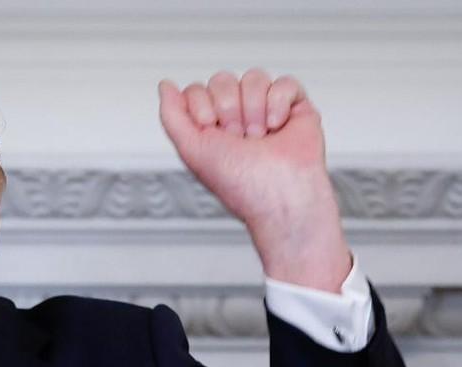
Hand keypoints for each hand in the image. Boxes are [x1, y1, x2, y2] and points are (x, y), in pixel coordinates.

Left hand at [158, 70, 350, 291]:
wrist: (279, 194)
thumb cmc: (238, 182)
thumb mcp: (191, 149)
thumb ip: (171, 116)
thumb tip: (165, 85)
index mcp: (210, 126)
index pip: (197, 90)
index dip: (202, 107)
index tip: (211, 132)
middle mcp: (236, 116)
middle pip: (223, 80)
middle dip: (228, 109)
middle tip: (238, 138)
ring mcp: (265, 110)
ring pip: (253, 77)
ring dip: (253, 108)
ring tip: (259, 136)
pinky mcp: (295, 107)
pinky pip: (285, 82)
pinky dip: (279, 103)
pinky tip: (277, 126)